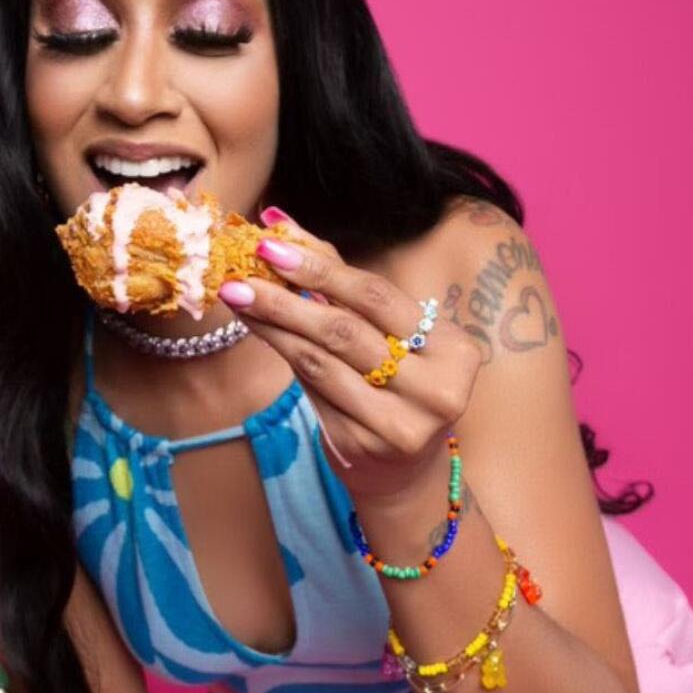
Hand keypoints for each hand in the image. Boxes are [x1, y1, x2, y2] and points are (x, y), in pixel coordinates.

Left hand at [221, 210, 481, 502]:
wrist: (403, 468)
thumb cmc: (396, 383)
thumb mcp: (388, 333)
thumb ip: (340, 281)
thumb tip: (280, 224)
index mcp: (455, 351)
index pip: (378, 298)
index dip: (322, 268)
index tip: (271, 245)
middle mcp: (436, 391)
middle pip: (346, 331)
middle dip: (286, 298)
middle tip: (239, 275)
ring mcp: (400, 425)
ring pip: (321, 362)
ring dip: (273, 325)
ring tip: (237, 298)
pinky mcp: (363, 446)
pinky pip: (311, 390)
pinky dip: (282, 354)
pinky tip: (257, 331)